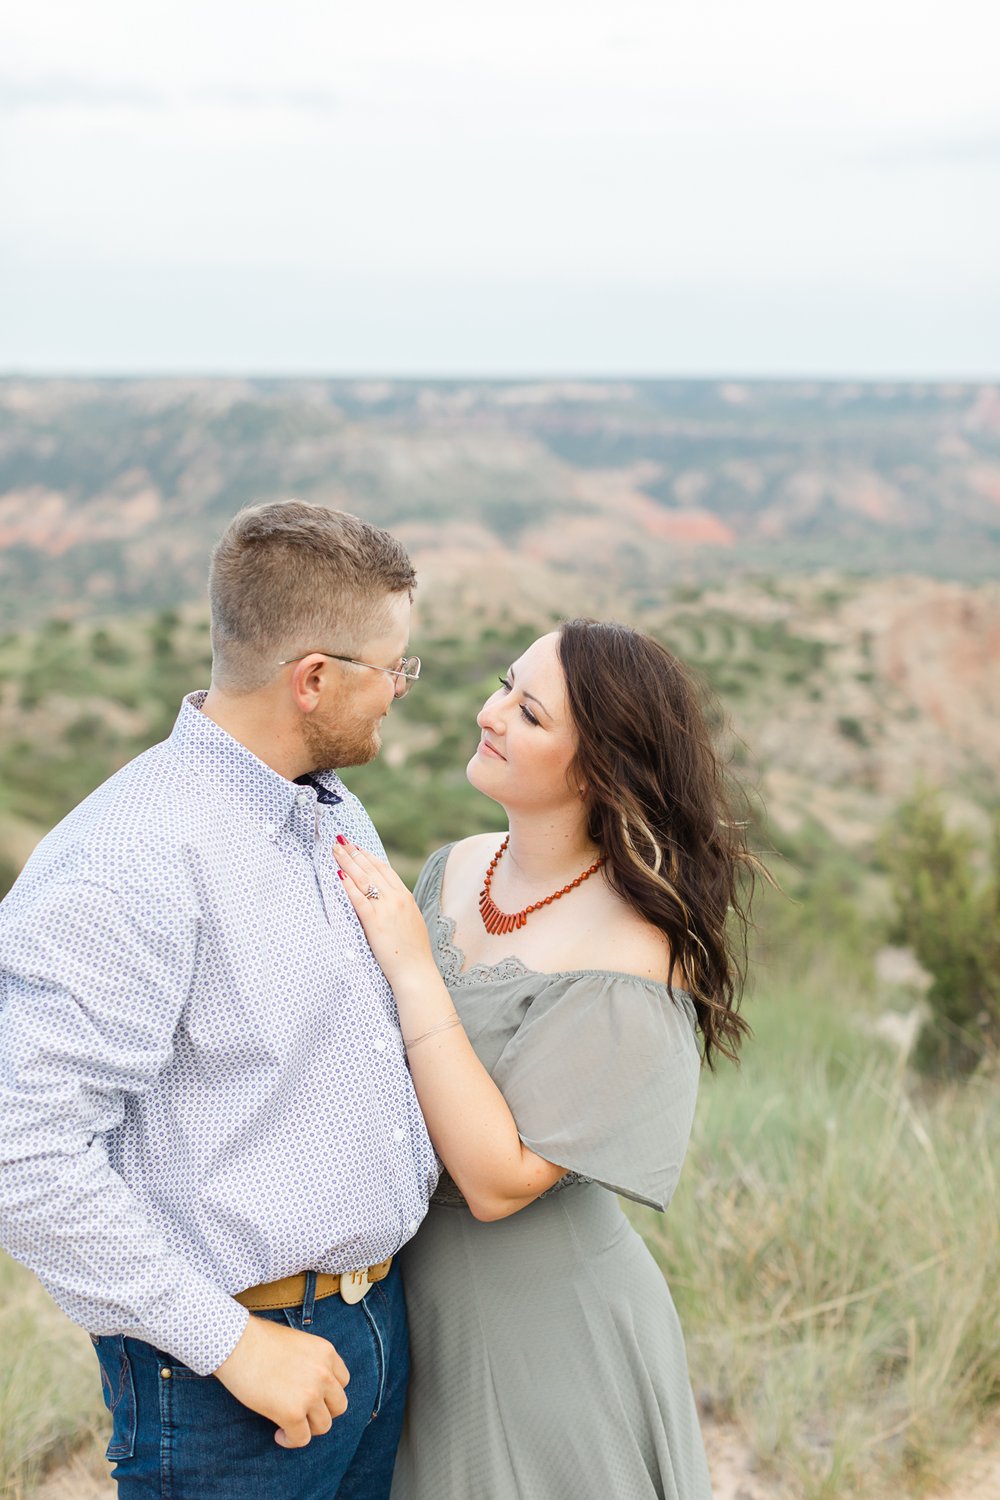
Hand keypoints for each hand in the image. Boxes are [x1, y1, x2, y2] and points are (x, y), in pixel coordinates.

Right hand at [214, 1313, 349, 1447]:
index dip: (327, 1392)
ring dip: (307, 1428)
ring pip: (323, 1425)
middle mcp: (324, 1373)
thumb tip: (309, 1384)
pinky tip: (278, 1434)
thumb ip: (311, 1362)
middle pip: (338, 1406)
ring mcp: (310, 1394)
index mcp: (326, 1352)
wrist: (237, 1343)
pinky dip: (291, 1440)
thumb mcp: (298, 1343)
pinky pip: (301, 1439)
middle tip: (303, 1414)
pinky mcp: (292, 1413)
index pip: (343, 1381)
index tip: (311, 1397)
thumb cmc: (259, 1341)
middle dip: (322, 1412)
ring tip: (289, 1424)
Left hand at [333, 837, 436, 988]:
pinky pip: (358, 899)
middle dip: (354, 853)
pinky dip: (347, 886)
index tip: (356, 846)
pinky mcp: (375, 922)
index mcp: (405, 897)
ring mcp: (386, 909)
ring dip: (347, 862)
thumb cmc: (412, 952)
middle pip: (371, 869)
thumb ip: (398, 908)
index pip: (384, 869)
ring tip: (335, 850)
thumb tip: (385, 901)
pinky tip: (338, 875)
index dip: (368, 856)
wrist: (416, 971)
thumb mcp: (410, 922)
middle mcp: (397, 898)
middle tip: (340, 840)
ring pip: (363, 879)